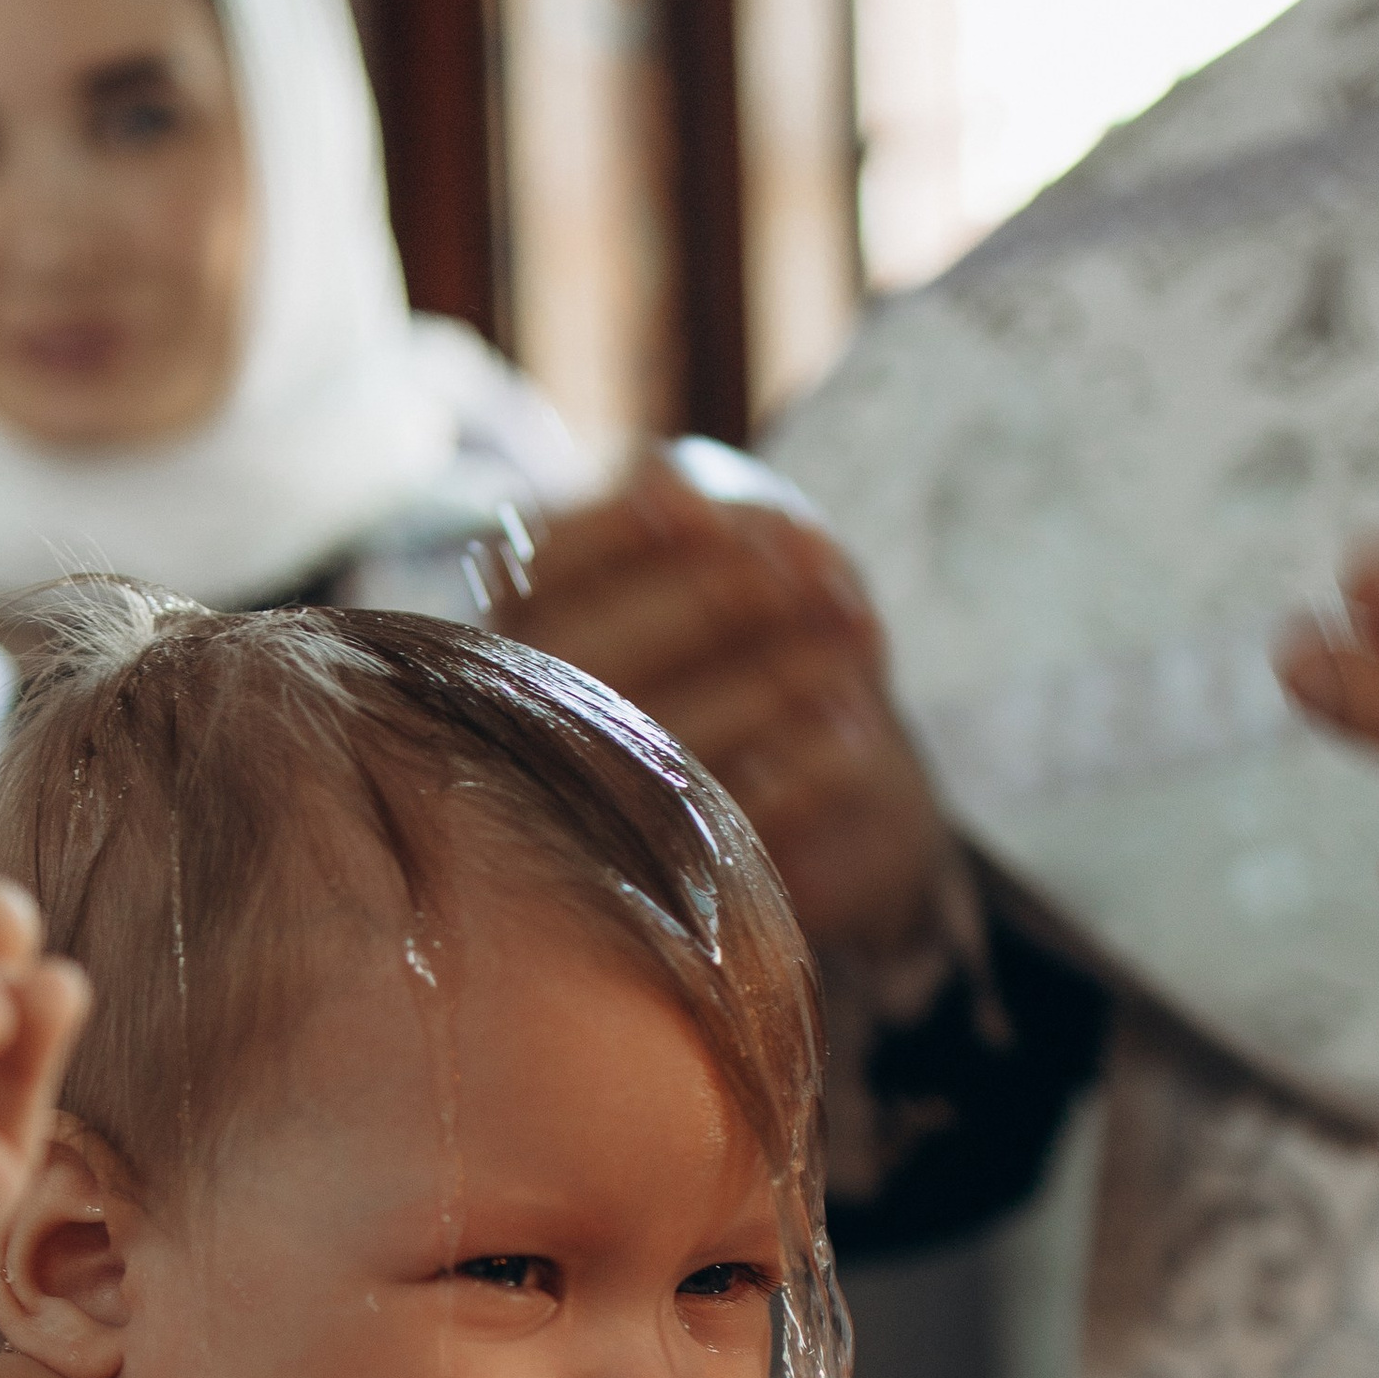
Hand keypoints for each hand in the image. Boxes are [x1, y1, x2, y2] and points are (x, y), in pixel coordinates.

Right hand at [507, 463, 956, 958]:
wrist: (838, 798)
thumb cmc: (769, 640)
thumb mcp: (741, 546)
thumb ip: (708, 509)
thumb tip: (673, 491)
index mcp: (520, 630)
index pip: (536, 573)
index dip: (618, 535)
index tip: (709, 510)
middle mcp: (525, 723)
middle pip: (585, 657)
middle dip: (705, 602)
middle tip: (808, 570)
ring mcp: (586, 812)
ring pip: (653, 742)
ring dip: (768, 680)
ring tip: (858, 639)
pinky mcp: (667, 886)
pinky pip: (719, 825)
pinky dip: (796, 772)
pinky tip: (851, 730)